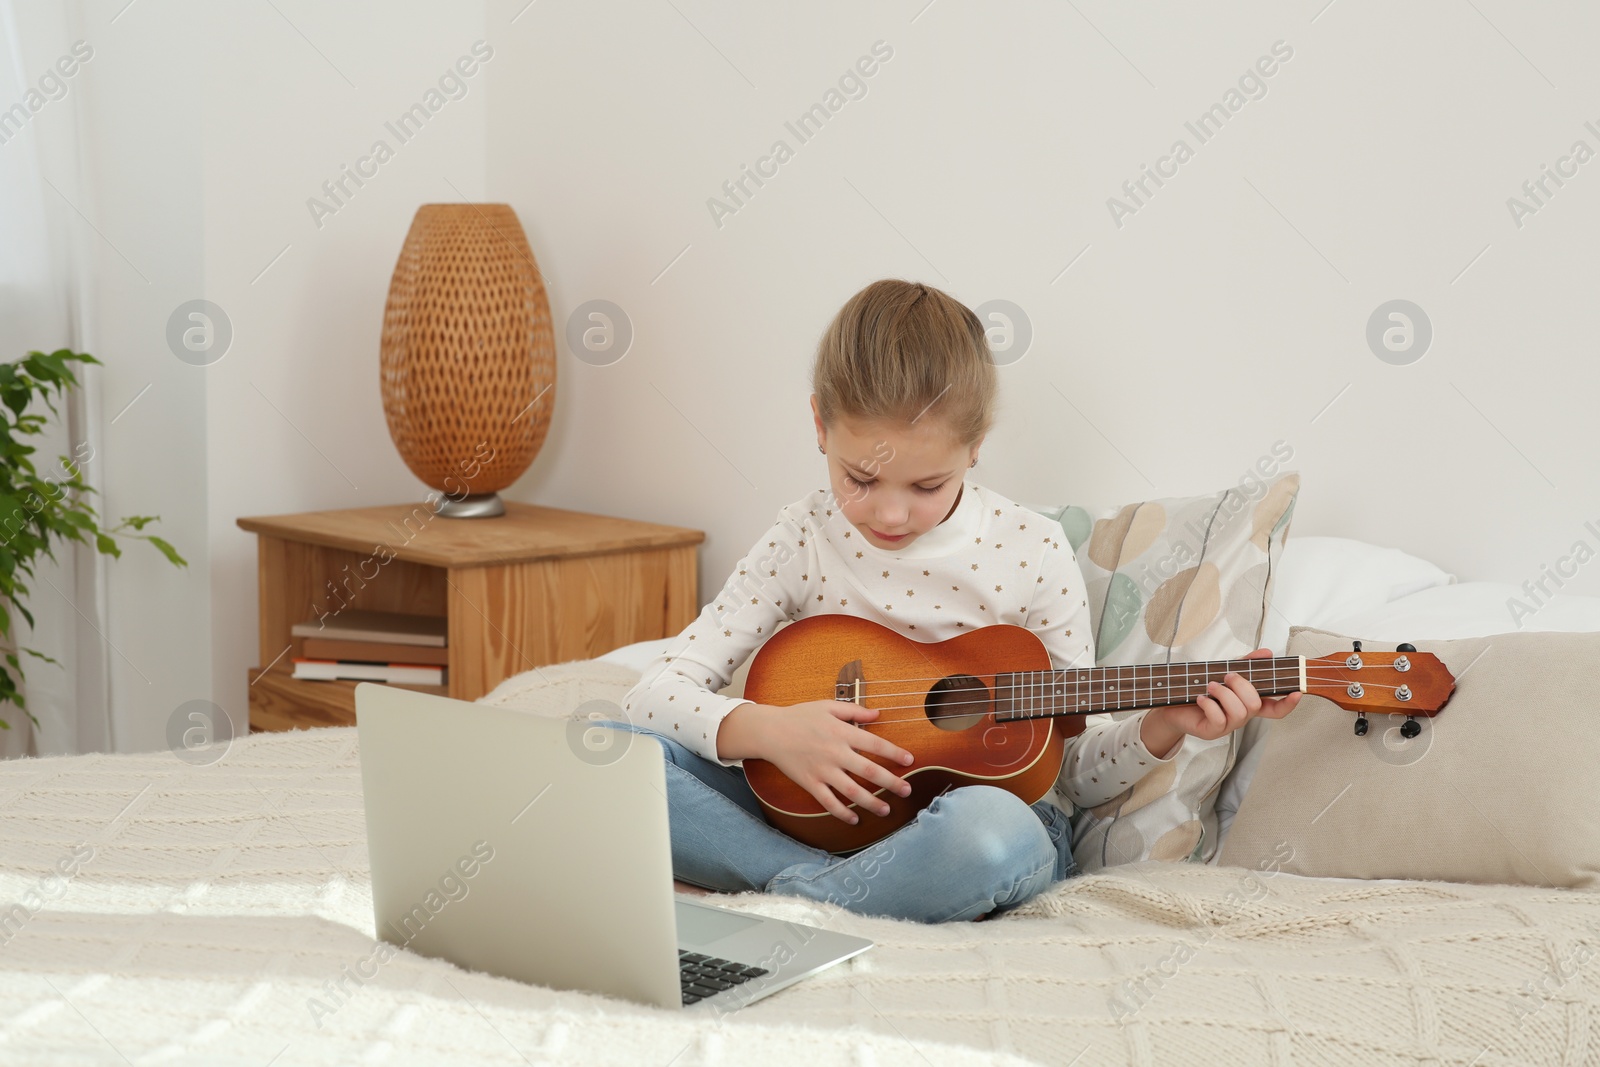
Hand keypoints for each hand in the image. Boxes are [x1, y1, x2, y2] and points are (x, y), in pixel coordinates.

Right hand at [723, 701, 914, 824]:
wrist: (770, 731)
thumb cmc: (800, 716)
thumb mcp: (827, 707)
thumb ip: (854, 710)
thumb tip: (878, 713)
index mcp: (841, 733)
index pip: (875, 745)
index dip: (894, 753)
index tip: (910, 761)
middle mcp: (835, 753)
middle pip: (869, 771)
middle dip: (891, 783)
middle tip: (907, 791)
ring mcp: (822, 770)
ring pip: (852, 791)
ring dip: (871, 802)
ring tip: (886, 810)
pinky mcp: (810, 783)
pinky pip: (828, 802)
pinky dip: (842, 812)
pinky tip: (854, 819)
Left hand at [1141, 648, 1302, 757]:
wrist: (1172, 706)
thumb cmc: (1201, 689)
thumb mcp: (1224, 672)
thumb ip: (1246, 664)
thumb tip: (1267, 652)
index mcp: (1247, 704)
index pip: (1275, 709)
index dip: (1288, 704)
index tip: (1296, 692)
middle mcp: (1241, 717)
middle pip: (1256, 705)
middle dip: (1243, 686)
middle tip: (1227, 676)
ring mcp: (1227, 726)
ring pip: (1240, 712)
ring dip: (1224, 694)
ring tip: (1210, 686)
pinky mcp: (1211, 731)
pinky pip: (1218, 718)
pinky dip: (1209, 704)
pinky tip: (1200, 698)